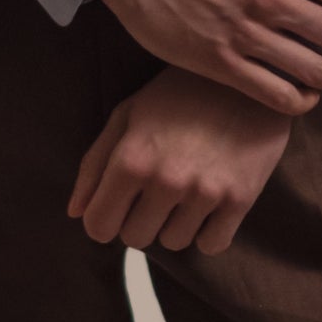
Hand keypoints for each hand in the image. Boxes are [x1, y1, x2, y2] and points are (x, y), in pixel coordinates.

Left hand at [68, 66, 292, 254]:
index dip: (105, 216)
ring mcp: (204, 192)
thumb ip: (96, 163)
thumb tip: (75, 213)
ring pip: (174, 242)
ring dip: (176, 222)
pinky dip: (208, 230)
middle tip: (156, 188)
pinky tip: (211, 198)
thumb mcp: (129, 113)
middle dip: (140, 218)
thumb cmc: (179, 92)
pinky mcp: (240, 199)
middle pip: (136, 239)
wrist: (246, 76)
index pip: (98, 227)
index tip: (120, 201)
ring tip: (187, 184)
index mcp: (132, 158)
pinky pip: (211, 245)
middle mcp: (166, 179)